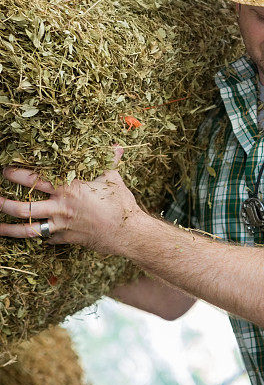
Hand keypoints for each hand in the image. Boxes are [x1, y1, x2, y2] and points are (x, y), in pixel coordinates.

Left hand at [0, 145, 142, 254]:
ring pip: (29, 230)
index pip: (35, 180)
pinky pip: (47, 239)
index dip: (16, 174)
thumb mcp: (113, 178)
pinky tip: (33, 235)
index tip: (5, 170)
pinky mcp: (67, 239)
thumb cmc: (121, 204)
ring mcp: (62, 226)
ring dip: (9, 229)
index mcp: (68, 189)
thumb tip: (116, 145)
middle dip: (3, 204)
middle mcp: (61, 208)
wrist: (129, 233)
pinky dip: (40, 237)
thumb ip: (109, 161)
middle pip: (24, 208)